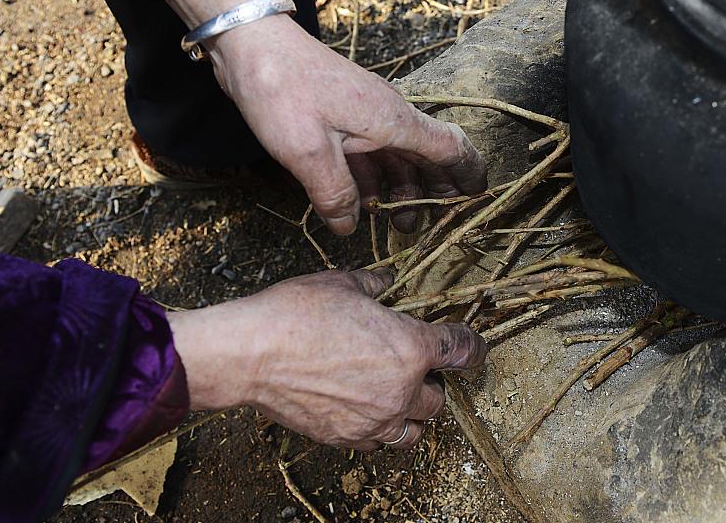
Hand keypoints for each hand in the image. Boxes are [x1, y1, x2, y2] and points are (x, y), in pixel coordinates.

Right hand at [167, 267, 486, 449]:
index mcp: (411, 347)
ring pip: (413, 430)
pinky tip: (364, 412)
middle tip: (412, 368)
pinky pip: (377, 442)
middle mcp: (401, 389)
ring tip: (395, 398)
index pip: (462, 351)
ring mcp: (374, 419)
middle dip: (430, 383)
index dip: (472, 347)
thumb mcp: (343, 285)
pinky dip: (378, 429)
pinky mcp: (346, 437)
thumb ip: (373, 286)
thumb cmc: (296, 314)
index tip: (473, 348)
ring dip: (411, 414)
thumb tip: (384, 283)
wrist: (251, 354)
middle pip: (438, 398)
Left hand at [212, 14, 485, 233]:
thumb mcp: (308, 152)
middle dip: (430, 192)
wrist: (250, 42)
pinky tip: (360, 201)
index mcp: (392, 121)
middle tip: (423, 228)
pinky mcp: (339, 114)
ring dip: (398, 189)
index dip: (468, 173)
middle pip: (425, 156)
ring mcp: (363, 113)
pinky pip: (366, 151)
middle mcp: (386, 115)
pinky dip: (370, 178)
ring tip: (393, 223)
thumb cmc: (282, 89)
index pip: (450, 147)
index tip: (477, 198)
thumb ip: (335, 194)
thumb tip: (350, 226)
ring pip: (394, 156)